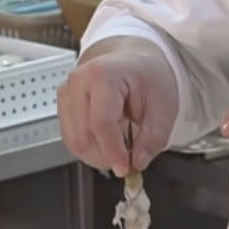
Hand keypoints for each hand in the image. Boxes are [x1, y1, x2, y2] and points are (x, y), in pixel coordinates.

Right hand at [57, 37, 177, 176]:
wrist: (134, 61)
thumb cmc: (148, 77)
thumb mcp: (164, 107)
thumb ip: (153, 138)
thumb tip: (137, 162)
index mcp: (103, 74)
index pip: (101, 122)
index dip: (112, 151)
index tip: (126, 168)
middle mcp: (78, 81)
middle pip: (83, 135)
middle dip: (106, 156)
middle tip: (128, 161)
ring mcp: (67, 93)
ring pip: (74, 142)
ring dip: (97, 156)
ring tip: (120, 150)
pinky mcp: (63, 106)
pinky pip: (71, 139)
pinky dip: (90, 149)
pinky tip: (108, 143)